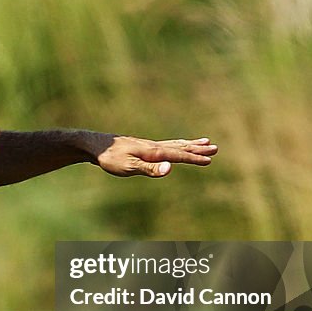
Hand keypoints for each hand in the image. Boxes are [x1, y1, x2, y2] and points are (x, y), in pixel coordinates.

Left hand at [90, 135, 216, 177]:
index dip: (194, 159)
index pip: (178, 156)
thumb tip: (170, 169)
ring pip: (175, 144)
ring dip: (190, 144)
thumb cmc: (110, 158)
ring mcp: (149, 145)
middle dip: (198, 149)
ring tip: (204, 141)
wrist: (96, 145)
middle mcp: (154, 146)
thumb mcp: (128, 167)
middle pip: (180, 147)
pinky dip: (177, 144)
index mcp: (153, 152)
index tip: (209, 160)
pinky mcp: (143, 147)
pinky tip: (177, 146)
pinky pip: (166, 145)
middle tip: (215, 148)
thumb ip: (149, 169)